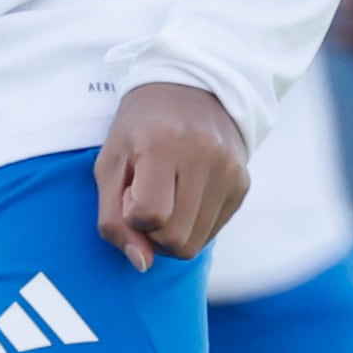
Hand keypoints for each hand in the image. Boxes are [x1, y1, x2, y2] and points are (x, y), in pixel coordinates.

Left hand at [95, 80, 248, 268]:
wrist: (191, 88)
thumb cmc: (139, 128)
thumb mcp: (110, 162)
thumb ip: (113, 218)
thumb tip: (142, 264)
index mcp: (165, 144)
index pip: (150, 216)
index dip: (133, 215)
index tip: (131, 192)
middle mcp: (205, 157)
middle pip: (175, 239)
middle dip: (151, 231)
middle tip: (145, 199)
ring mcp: (230, 172)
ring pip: (196, 243)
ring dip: (171, 232)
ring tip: (165, 198)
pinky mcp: (243, 184)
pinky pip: (212, 231)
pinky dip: (192, 225)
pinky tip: (184, 196)